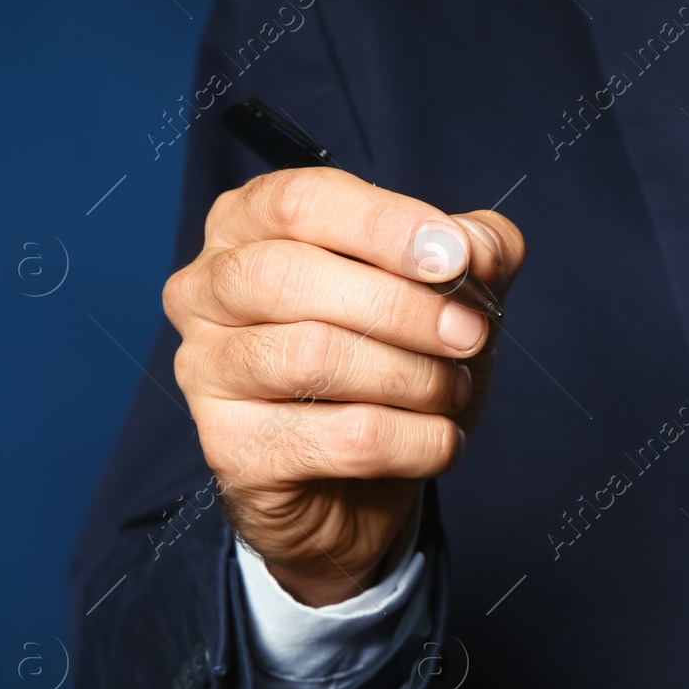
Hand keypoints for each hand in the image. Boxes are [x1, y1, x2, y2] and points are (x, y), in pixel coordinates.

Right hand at [164, 167, 523, 605]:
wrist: (361, 488)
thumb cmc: (392, 367)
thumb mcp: (446, 293)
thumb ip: (474, 249)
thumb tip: (481, 244)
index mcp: (247, 225)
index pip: (301, 201)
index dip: (385, 225)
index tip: (455, 258)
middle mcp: (207, 290)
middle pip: (292, 274)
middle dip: (403, 306)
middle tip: (470, 335)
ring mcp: (207, 371)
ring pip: (313, 357)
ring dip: (412, 377)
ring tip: (453, 392)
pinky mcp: (231, 449)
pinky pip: (339, 437)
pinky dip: (412, 441)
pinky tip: (440, 441)